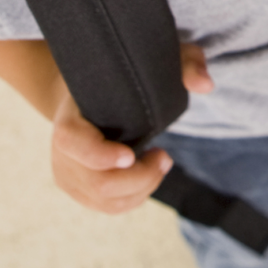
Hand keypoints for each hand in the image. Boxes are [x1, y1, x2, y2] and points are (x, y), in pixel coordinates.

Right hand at [49, 43, 212, 213]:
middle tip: (164, 157)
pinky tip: (148, 175)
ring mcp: (67, 175)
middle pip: (98, 184)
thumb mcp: (155, 59)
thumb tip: (206, 84)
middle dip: (140, 178)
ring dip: (142, 189)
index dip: (99, 155)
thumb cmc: (123, 76)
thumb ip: (184, 64)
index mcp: (68, 118)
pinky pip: (108, 208)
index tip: (131, 155)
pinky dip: (136, 197)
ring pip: (106, 201)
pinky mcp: (78, 190)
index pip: (71, 143)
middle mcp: (61, 152)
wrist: (88, 94)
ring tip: (159, 162)